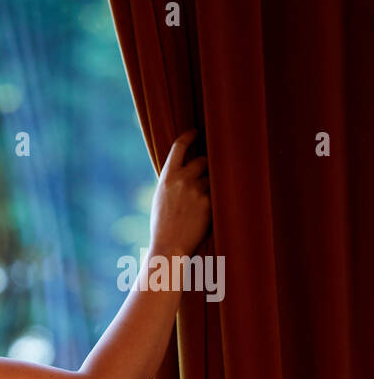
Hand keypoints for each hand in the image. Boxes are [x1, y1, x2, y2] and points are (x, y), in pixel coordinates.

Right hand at [149, 129, 210, 255]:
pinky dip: (216, 199)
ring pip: (213, 178)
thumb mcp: (160, 197)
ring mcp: (197, 190)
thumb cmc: (162, 224)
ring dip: (211, 186)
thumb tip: (186, 167)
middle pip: (203, 160)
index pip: (180, 146)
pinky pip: (219, 193)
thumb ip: (172, 181)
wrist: (168, 246)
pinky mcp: (210, 202)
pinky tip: (207, 211)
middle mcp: (182, 180)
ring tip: (202, 203)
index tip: (198, 132)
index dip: (190, 136)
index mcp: (166, 177)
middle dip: (206, 168)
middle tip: (205, 178)